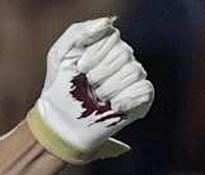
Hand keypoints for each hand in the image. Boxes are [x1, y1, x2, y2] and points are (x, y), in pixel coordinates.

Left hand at [27, 17, 153, 163]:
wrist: (61, 122)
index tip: (79, 69)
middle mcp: (124, 59)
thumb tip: (106, 22)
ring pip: (132, 73)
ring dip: (108, 89)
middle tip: (88, 86)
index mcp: (106, 46)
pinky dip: (126, 100)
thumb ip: (77, 32)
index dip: (94, 54)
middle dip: (99, 74)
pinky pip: (144, 90)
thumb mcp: (59, 55)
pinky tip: (113, 106)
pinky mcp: (141, 97)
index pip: (112, 37)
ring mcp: (134, 78)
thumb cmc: (59, 88)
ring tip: (97, 98)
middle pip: (123, 54)